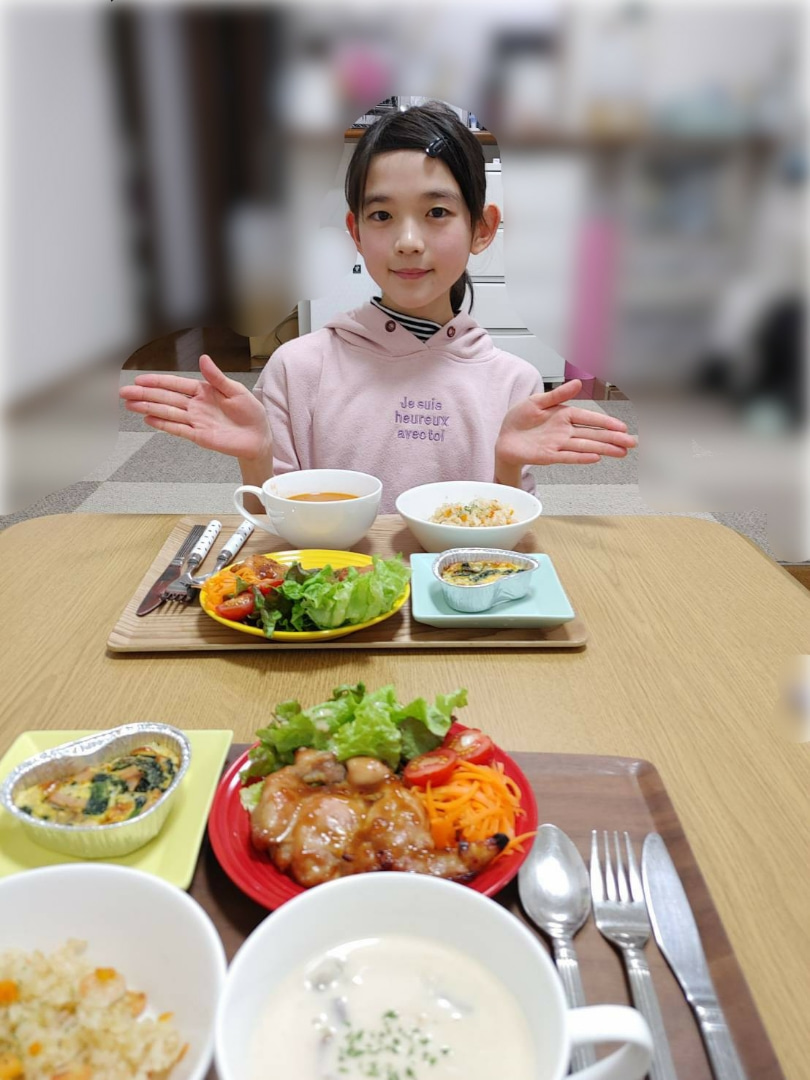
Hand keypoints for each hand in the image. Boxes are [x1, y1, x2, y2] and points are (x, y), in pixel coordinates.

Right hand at [119, 354, 271, 460]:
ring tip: (130, 404)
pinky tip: (148, 419)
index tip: (140, 379)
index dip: (158, 381)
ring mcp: (195, 421)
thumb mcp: (236, 390)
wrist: (259, 438)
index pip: (176, 384)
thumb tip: (203, 359)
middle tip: (124, 392)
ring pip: (167, 412)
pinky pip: (177, 428)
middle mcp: (196, 406)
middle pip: (166, 398)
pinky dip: (163, 424)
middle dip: (144, 394)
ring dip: (148, 407)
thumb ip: (217, 377)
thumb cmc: (251, 414)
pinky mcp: (198, 436)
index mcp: (204, 391)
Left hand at [496, 379, 636, 468]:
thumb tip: (577, 383)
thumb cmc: (519, 420)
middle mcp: (565, 431)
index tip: (622, 427)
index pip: (590, 418)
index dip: (606, 422)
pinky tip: (596, 458)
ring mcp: (558, 444)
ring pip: (585, 446)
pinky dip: (581, 457)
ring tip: (621, 452)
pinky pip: (568, 456)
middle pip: (593, 435)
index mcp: (564, 415)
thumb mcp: (537, 401)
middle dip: (613, 439)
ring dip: (604, 449)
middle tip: (632, 443)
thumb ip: (558, 394)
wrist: (504, 438)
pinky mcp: (548, 455)